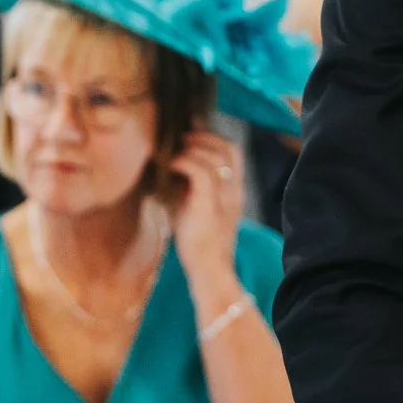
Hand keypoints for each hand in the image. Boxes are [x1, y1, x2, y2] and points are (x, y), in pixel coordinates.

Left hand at [162, 127, 245, 296]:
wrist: (208, 271)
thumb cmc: (198, 242)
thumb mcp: (196, 208)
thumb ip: (190, 188)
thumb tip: (167, 168)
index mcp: (234, 192)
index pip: (234, 153)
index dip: (215, 137)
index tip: (193, 131)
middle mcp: (233, 192)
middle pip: (230, 149)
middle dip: (206, 136)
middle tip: (184, 135)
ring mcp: (224, 199)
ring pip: (217, 157)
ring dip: (195, 147)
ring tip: (177, 148)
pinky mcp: (209, 207)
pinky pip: (202, 174)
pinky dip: (186, 163)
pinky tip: (172, 164)